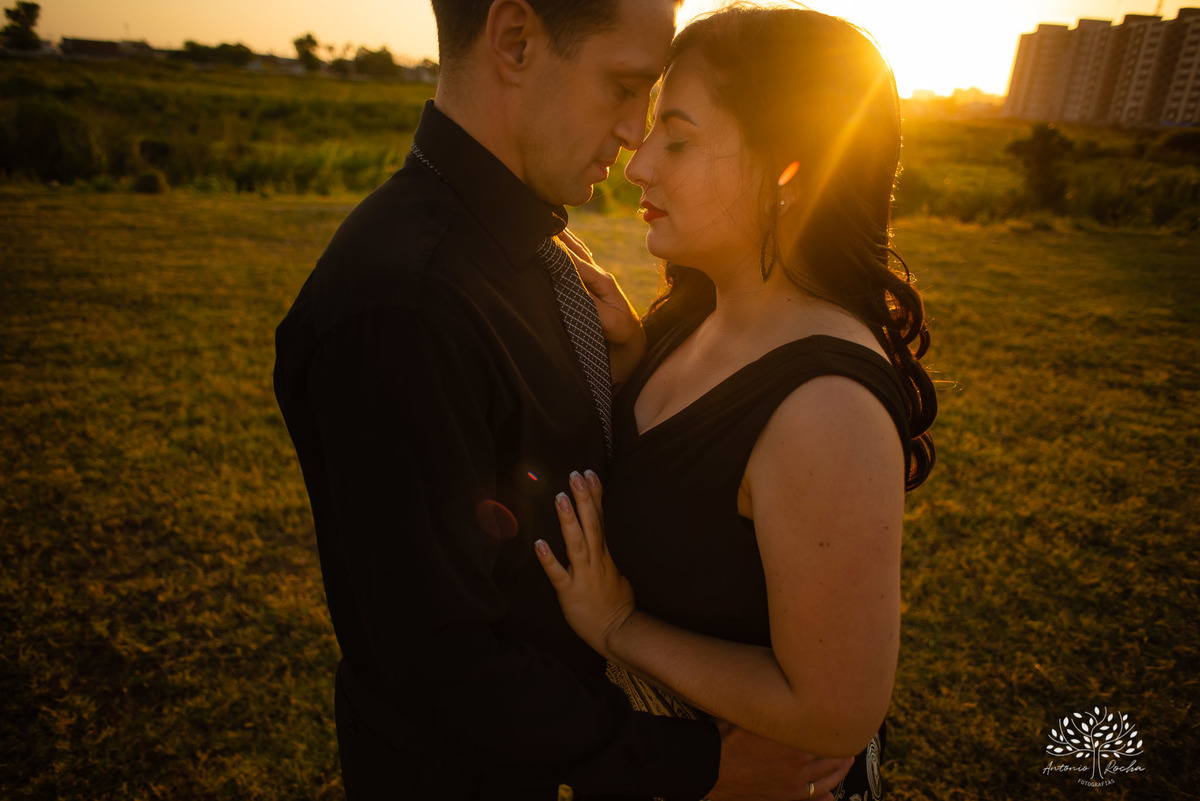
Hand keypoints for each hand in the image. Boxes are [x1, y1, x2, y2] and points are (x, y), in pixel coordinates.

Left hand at [534, 470, 634, 658]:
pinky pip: (558, 574)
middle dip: (583, 498)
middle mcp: (596, 560)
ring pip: (576, 543)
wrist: (617, 632)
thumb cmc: (617, 603)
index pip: (601, 518)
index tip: (589, 473)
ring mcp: (583, 575)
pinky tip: (538, 543)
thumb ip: (607, 552)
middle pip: (590, 524)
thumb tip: (601, 536)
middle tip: (575, 474)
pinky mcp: (570, 592)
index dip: (595, 496)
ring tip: (560, 498)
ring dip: (568, 520)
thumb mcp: (618, 571)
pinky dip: (549, 559)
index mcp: (606, 554)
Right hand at [557, 230, 644, 385]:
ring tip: (551, 221)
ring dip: (564, 237)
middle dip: (560, 235)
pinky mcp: (592, 286)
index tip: (543, 235)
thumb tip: (572, 284)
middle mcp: (599, 276)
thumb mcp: (608, 322)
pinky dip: (569, 248)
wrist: (633, 343)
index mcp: (602, 281)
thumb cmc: (621, 334)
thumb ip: (591, 303)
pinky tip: (563, 240)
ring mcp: (596, 279)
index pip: (577, 261)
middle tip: (543, 216)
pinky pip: (579, 261)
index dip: (560, 249)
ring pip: (578, 252)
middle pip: (577, 250)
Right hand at [708, 721, 853, 800]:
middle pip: (833, 757)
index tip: (844, 716)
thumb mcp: (752, 715)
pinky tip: (829, 795)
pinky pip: (811, 799)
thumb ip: (774, 709)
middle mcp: (800, 766)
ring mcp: (793, 785)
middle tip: (851, 738)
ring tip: (846, 761)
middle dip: (844, 749)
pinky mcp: (784, 798)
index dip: (838, 727)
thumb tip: (791, 694)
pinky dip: (823, 797)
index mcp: (794, 742)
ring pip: (828, 780)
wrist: (707, 768)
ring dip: (840, 771)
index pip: (828, 735)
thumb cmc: (726, 736)